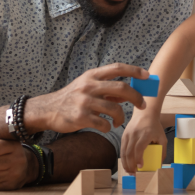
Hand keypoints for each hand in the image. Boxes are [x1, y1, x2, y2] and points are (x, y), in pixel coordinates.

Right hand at [26, 63, 148, 133]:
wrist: (48, 110)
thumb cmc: (72, 98)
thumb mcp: (87, 87)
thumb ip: (106, 89)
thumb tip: (127, 94)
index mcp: (92, 76)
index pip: (117, 68)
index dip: (134, 70)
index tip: (147, 76)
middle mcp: (89, 86)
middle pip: (121, 88)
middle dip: (136, 97)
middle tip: (142, 105)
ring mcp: (85, 102)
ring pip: (115, 109)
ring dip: (121, 117)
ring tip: (118, 121)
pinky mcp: (81, 117)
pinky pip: (104, 124)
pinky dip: (108, 127)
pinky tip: (105, 126)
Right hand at [120, 111, 166, 173]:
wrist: (145, 114)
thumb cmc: (155, 127)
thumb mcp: (162, 137)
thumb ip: (163, 151)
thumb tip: (160, 164)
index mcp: (145, 134)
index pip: (139, 148)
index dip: (138, 159)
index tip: (140, 167)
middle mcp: (134, 134)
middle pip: (129, 152)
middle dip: (130, 165)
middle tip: (134, 174)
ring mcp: (128, 134)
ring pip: (124, 151)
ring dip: (125, 163)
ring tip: (129, 171)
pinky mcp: (124, 135)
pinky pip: (122, 148)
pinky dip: (123, 158)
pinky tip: (126, 164)